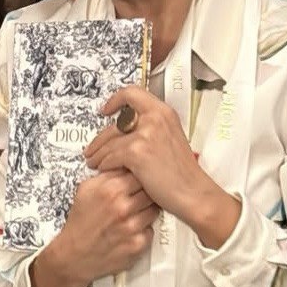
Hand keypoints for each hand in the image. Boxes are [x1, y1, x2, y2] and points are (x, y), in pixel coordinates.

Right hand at [30, 171, 158, 286]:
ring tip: (132, 214)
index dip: (140, 176)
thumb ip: (108, 174)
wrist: (73, 255)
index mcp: (110, 190)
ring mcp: (132, 227)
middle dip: (146, 193)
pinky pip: (151, 230)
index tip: (138, 179)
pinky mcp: (138, 244)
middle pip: (151, 191)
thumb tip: (126, 163)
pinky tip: (130, 230)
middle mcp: (123, 207)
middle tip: (137, 197)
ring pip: (154, 210)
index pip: (140, 173)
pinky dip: (143, 229)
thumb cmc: (81, 221)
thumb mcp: (86, 189)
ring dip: (147, 211)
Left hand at [86, 86, 240, 248]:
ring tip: (93, 161)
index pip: (133, 93)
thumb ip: (152, 129)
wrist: (193, 193)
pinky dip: (104, 164)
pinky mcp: (136, 151)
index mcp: (164, 112)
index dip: (115, 100)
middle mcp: (155, 117)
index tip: (107, 110)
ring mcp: (146, 133)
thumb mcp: (171, 139)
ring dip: (98, 152)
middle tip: (93, 148)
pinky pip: (110, 156)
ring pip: (110, 140)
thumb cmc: (183, 174)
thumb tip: (125, 131)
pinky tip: (102, 169)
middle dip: (100, 138)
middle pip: (116, 121)